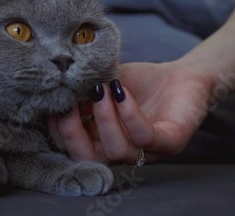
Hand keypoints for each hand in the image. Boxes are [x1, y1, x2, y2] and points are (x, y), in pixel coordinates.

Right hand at [47, 61, 213, 163]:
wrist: (182, 75)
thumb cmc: (140, 83)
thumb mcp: (105, 84)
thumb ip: (84, 90)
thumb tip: (58, 89)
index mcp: (102, 141)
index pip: (72, 147)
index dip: (58, 129)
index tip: (52, 102)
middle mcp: (121, 151)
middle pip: (88, 158)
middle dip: (72, 132)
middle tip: (68, 105)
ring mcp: (147, 152)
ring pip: (116, 151)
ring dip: (103, 119)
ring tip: (100, 90)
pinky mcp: (171, 142)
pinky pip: (145, 137)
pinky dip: (129, 115)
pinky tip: (121, 93)